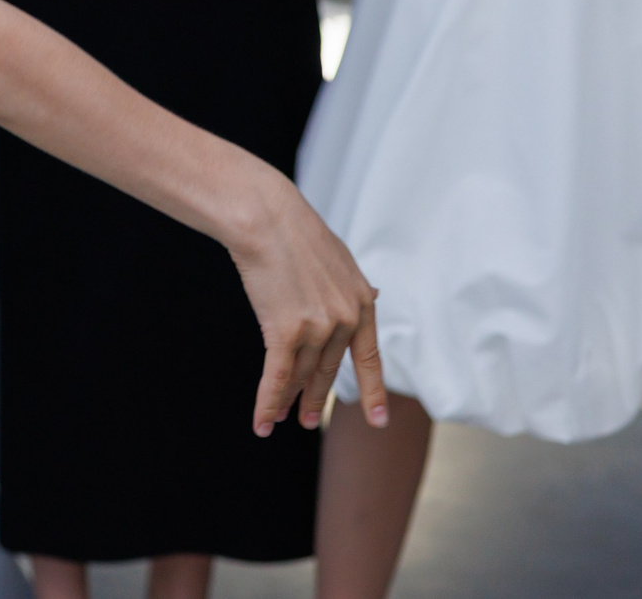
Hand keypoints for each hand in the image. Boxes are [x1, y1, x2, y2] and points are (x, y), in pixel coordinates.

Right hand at [225, 166, 387, 434]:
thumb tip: (372, 297)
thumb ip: (353, 287)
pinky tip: (263, 422)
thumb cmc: (296, 232)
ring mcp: (317, 328)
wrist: (267, 217)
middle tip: (308, 419)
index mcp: (361, 304)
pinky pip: (278, 376)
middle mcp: (345, 321)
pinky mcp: (286, 331)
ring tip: (283, 418)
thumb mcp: (339, 259)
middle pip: (327, 370)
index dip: (373, 391)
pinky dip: (268, 402)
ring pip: (300, 375)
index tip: (377, 421)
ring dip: (288, 400)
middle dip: (315, 397)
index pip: (369, 358)